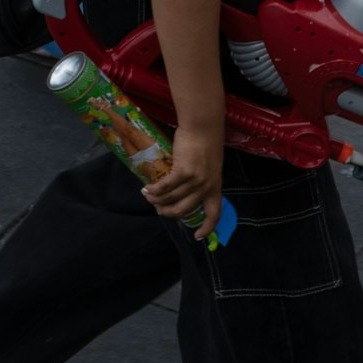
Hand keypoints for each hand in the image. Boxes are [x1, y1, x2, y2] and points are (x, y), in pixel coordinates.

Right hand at [141, 122, 223, 239]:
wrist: (203, 126)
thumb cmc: (205, 141)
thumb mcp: (209, 166)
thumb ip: (201, 179)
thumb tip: (182, 190)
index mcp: (215, 187)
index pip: (214, 214)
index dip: (206, 228)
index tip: (197, 236)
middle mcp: (206, 187)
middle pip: (184, 210)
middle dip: (168, 212)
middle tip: (158, 208)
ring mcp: (195, 180)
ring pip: (171, 198)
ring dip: (156, 199)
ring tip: (147, 194)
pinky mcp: (184, 171)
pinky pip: (165, 186)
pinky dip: (154, 190)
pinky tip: (147, 188)